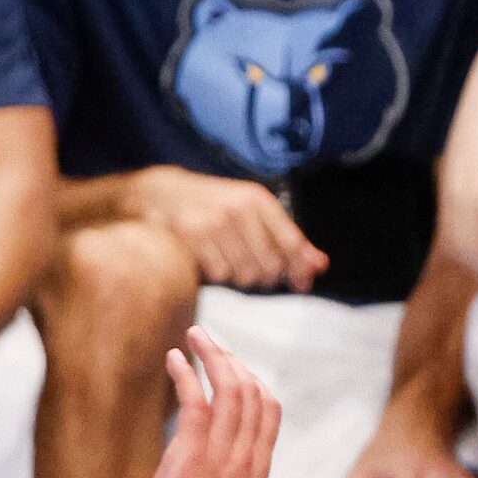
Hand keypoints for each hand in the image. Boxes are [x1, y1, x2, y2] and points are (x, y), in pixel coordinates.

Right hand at [124, 166, 325, 290]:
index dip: (301, 269)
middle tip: (249, 268)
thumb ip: (286, 238)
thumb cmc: (210, 205)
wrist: (157, 193)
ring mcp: (214, 224)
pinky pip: (219, 275)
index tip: (302, 284)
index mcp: (257, 200)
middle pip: (270, 267)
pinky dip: (216, 275)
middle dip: (264, 276)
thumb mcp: (250, 211)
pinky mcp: (192, 239)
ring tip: (225, 259)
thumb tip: (320, 265)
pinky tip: (207, 260)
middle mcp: (239, 210)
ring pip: (245, 274)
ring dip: (238, 275)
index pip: (291, 244)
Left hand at [145, 327, 281, 477]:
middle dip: (231, 358)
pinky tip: (173, 359)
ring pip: (229, 389)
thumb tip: (228, 467)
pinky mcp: (192, 456)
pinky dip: (185, 374)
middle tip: (208, 340)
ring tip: (194, 337)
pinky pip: (195, 401)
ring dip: (211, 355)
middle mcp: (246, 456)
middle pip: (252, 391)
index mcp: (258, 468)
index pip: (269, 409)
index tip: (232, 366)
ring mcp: (222, 455)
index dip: (253, 379)